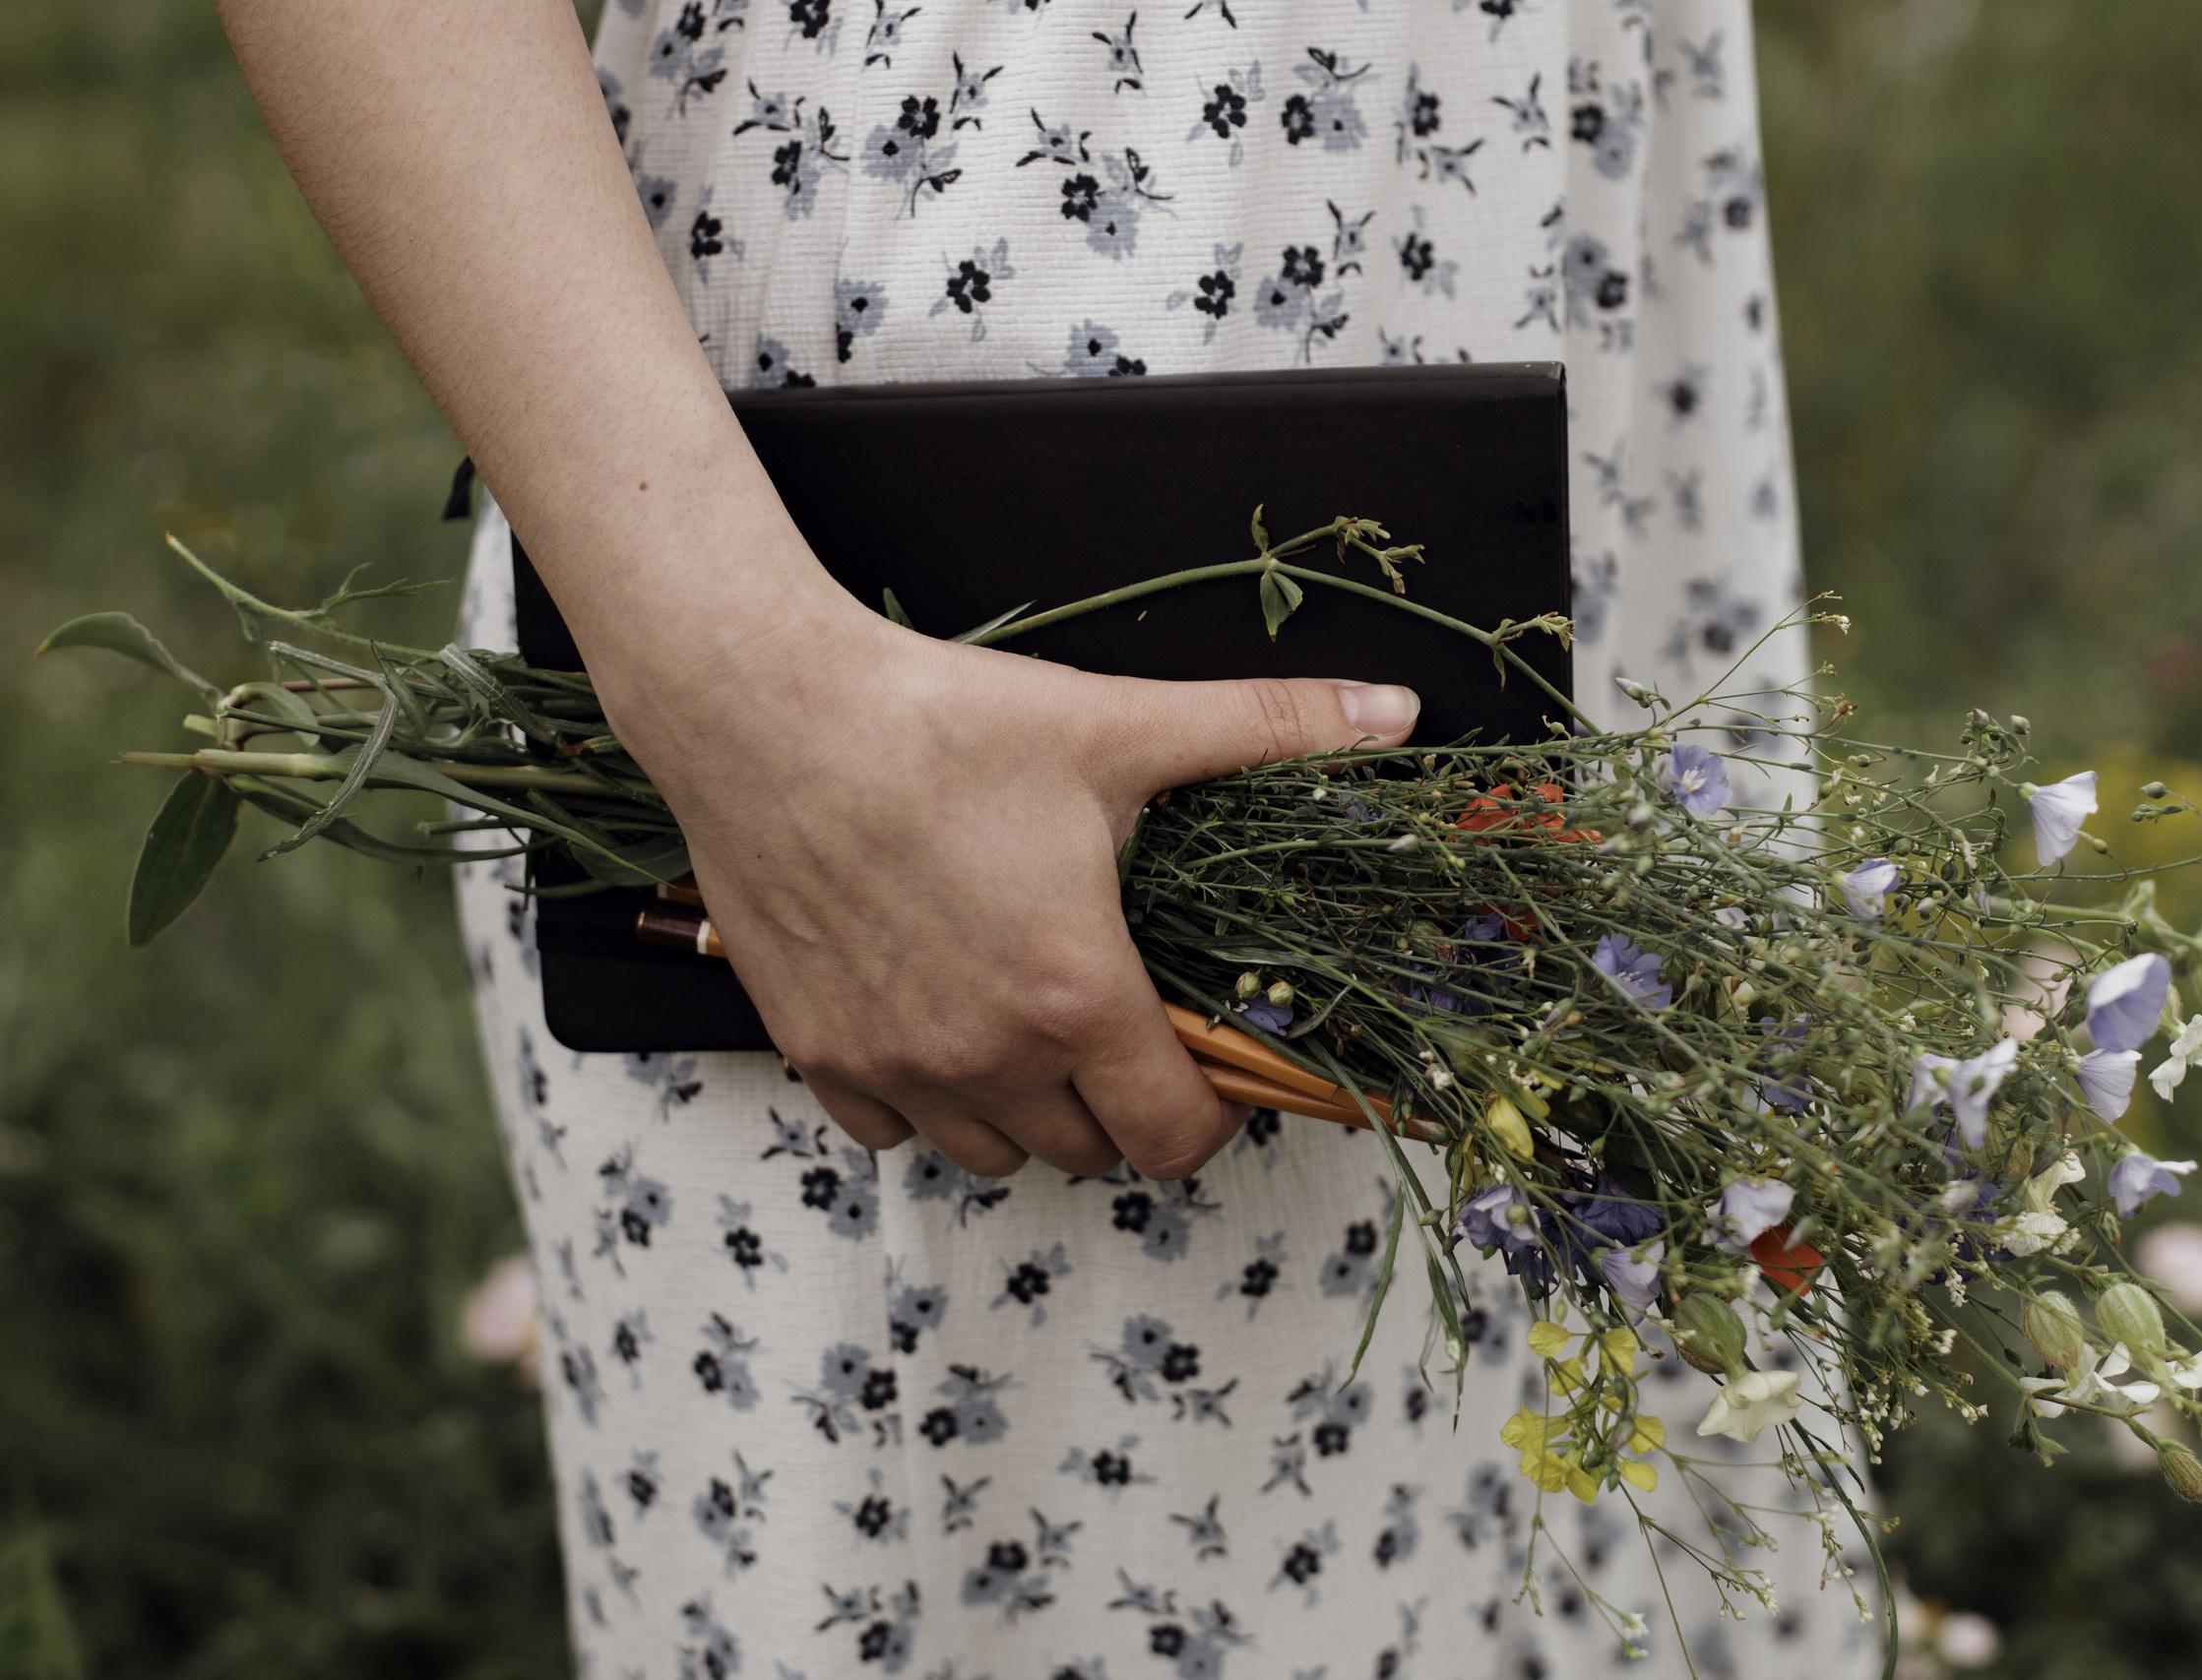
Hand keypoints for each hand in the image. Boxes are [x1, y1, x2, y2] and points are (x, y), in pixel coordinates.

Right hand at [598, 568, 1418, 1181]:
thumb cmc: (942, 721)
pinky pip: (890, 1128)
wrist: (763, 710)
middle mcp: (985, 1058)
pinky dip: (925, 1097)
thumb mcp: (1120, 725)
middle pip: (1089, 1153)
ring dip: (1029, 1111)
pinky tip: (935, 1016)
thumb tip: (1399, 714)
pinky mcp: (814, 1049)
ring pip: (990, 1154)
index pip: (1175, 1139)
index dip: (1212, 1113)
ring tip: (1035, 1024)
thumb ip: (1266, 729)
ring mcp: (893, 1064)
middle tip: (1126, 1023)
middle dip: (1123, 1103)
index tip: (1210, 1062)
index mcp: (1076, 998)